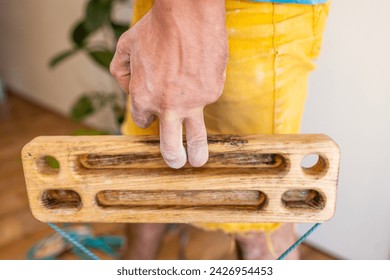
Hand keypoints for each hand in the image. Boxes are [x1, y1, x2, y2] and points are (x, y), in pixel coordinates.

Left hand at [110, 0, 227, 167]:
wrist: (189, 15)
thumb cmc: (156, 29)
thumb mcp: (125, 46)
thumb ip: (120, 71)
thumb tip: (126, 86)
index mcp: (143, 97)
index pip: (143, 121)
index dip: (147, 119)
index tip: (153, 118)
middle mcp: (167, 106)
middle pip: (169, 144)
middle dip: (171, 157)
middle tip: (175, 162)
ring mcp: (193, 102)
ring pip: (196, 136)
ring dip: (197, 153)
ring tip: (198, 162)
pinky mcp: (212, 92)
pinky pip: (207, 98)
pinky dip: (204, 92)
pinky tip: (201, 74)